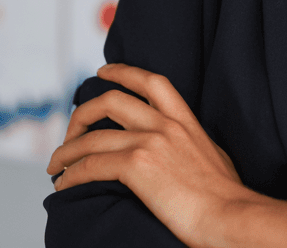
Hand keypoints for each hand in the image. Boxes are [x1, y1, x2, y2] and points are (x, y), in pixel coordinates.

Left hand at [48, 63, 249, 246]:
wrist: (230, 215)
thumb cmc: (226, 197)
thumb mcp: (212, 156)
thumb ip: (191, 146)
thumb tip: (180, 154)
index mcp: (186, 121)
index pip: (152, 82)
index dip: (123, 72)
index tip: (103, 72)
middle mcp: (166, 125)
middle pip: (111, 101)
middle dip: (82, 114)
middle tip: (70, 132)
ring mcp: (150, 142)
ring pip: (93, 136)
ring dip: (66, 151)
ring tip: (56, 166)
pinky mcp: (137, 166)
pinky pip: (91, 164)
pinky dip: (71, 174)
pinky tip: (64, 184)